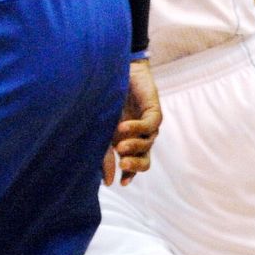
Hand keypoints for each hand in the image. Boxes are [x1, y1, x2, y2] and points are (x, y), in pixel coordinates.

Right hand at [109, 58, 160, 184]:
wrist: (113, 70)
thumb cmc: (104, 100)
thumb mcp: (101, 130)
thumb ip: (104, 154)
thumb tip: (108, 182)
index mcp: (126, 143)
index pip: (133, 165)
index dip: (129, 175)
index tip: (120, 183)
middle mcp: (138, 137)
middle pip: (145, 160)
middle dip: (136, 166)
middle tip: (123, 165)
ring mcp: (147, 125)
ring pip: (147, 144)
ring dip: (134, 147)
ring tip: (119, 146)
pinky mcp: (153, 111)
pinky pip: (149, 125)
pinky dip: (136, 128)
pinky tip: (122, 127)